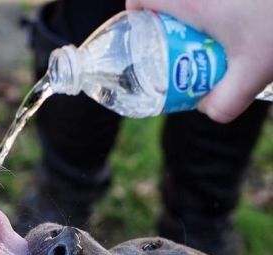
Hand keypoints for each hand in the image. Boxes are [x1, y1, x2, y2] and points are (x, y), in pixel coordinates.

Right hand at [126, 0, 272, 121]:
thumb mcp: (254, 73)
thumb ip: (225, 102)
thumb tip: (205, 108)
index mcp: (191, 0)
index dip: (135, 13)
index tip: (143, 33)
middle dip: (165, 16)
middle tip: (176, 41)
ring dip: (192, 9)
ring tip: (208, 30)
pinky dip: (213, 5)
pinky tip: (237, 16)